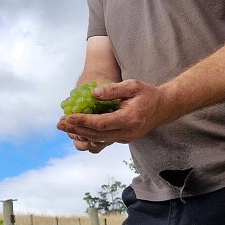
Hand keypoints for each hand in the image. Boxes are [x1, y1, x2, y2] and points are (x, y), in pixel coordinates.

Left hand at [57, 79, 174, 148]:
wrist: (165, 107)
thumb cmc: (148, 94)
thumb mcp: (132, 85)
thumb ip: (113, 90)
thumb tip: (92, 93)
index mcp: (129, 119)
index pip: (101, 123)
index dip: (83, 121)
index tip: (68, 117)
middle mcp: (127, 132)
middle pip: (96, 134)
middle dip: (76, 129)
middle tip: (59, 124)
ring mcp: (126, 138)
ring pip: (99, 139)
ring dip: (81, 133)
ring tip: (65, 126)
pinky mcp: (124, 138)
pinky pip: (104, 139)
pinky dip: (90, 135)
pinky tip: (78, 130)